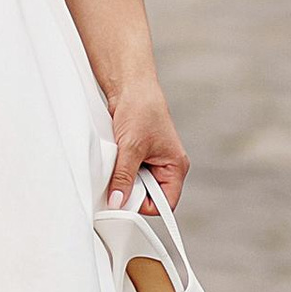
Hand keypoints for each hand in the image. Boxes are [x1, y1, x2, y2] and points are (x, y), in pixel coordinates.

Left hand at [105, 76, 187, 212]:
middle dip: (131, 192)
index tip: (124, 202)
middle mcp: (166, 166)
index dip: (144, 206)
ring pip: (136, 185)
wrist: (130, 85)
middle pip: (148, 196)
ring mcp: (151, 161)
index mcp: (175, 167)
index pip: (164, 203)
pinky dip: (119, 169)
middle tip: (117, 181)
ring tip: (117, 162)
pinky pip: (128, 172)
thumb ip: (124, 177)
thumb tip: (118, 201)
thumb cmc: (141, 108)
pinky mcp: (137, 155)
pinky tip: (115, 158)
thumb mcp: (131, 147)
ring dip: (123, 179)